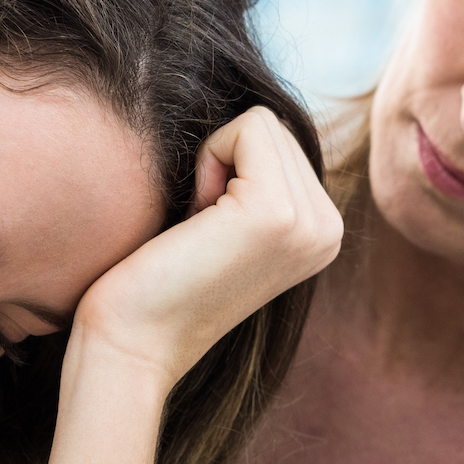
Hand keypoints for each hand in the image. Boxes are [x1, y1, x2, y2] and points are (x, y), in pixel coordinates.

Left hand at [72, 106, 341, 387]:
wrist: (134, 343)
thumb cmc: (160, 281)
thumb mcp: (229, 223)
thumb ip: (258, 178)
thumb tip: (255, 119)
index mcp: (324, 232)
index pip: (283, 139)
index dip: (231, 169)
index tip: (211, 231)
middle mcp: (330, 230)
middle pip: (276, 126)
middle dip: (226, 163)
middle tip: (202, 232)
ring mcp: (310, 224)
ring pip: (262, 123)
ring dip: (215, 164)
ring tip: (200, 230)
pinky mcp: (276, 213)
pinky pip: (247, 128)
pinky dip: (209, 160)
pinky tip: (196, 221)